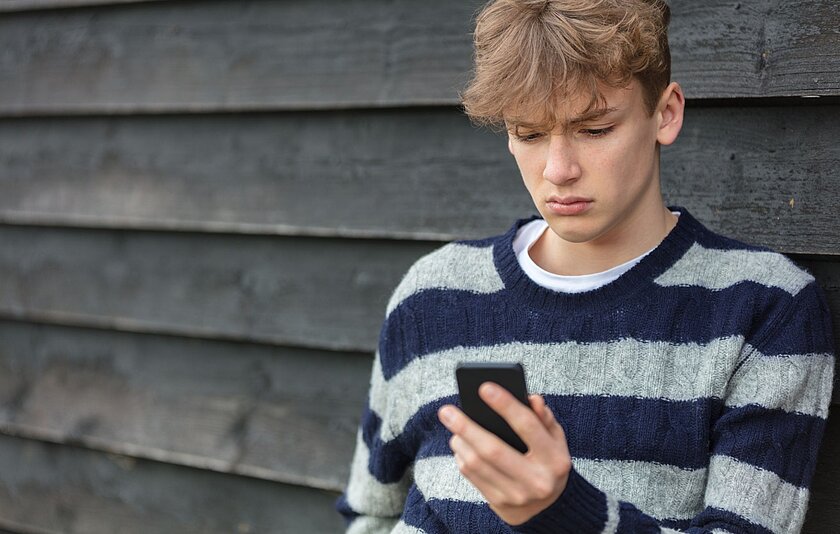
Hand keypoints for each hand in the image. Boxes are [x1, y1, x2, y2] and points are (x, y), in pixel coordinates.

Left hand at [437, 383, 571, 525]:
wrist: (546, 508)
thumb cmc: (548, 461)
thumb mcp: (556, 439)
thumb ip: (544, 418)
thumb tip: (531, 397)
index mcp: (555, 460)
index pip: (528, 426)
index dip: (505, 405)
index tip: (484, 388)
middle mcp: (536, 481)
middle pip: (493, 450)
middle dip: (466, 427)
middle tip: (446, 410)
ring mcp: (516, 495)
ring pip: (477, 464)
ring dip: (460, 441)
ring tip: (452, 424)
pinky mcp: (498, 503)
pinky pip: (471, 476)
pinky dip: (461, 456)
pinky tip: (460, 443)